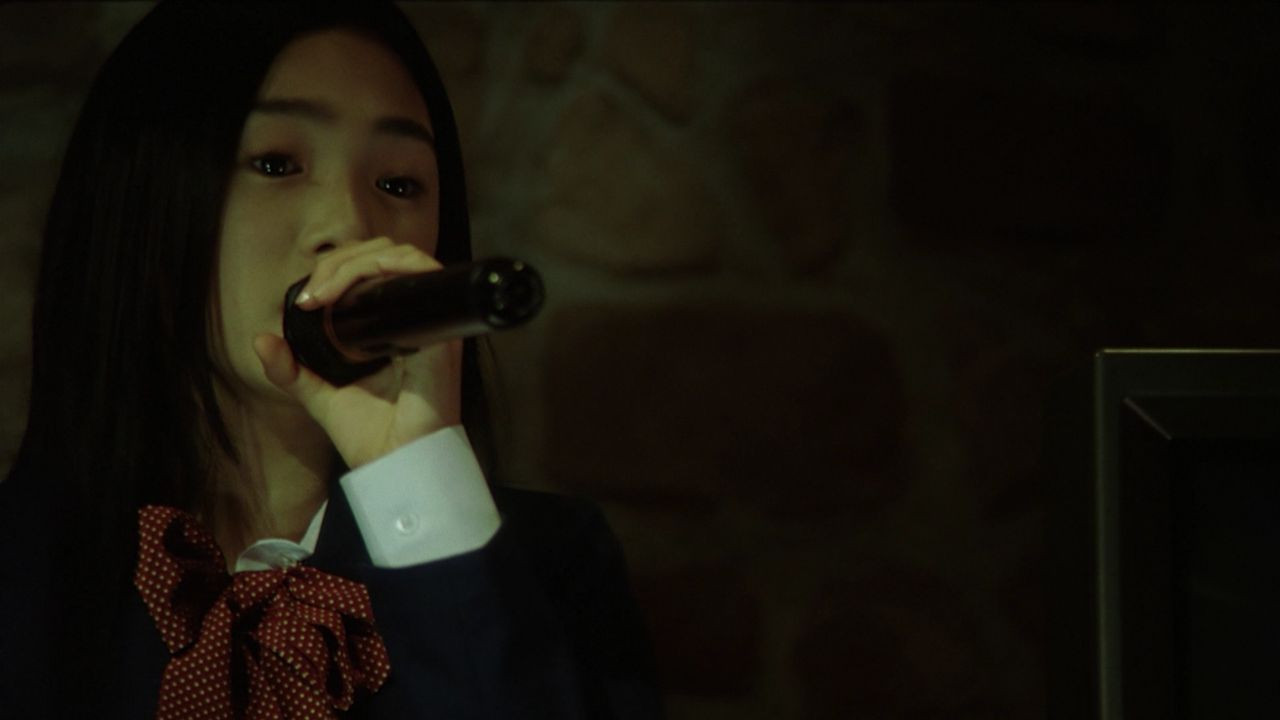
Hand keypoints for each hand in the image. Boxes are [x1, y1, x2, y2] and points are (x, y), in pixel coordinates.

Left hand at [251, 237, 461, 469]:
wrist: (396, 463)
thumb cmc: (371, 436)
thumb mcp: (320, 396)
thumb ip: (292, 370)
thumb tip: (261, 340)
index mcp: (391, 327)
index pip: (371, 269)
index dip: (337, 267)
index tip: (306, 301)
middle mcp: (412, 318)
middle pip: (384, 252)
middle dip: (340, 260)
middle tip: (312, 295)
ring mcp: (429, 321)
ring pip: (399, 256)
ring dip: (356, 262)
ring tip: (325, 292)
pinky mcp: (440, 329)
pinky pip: (422, 276)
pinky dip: (387, 268)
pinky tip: (350, 291)